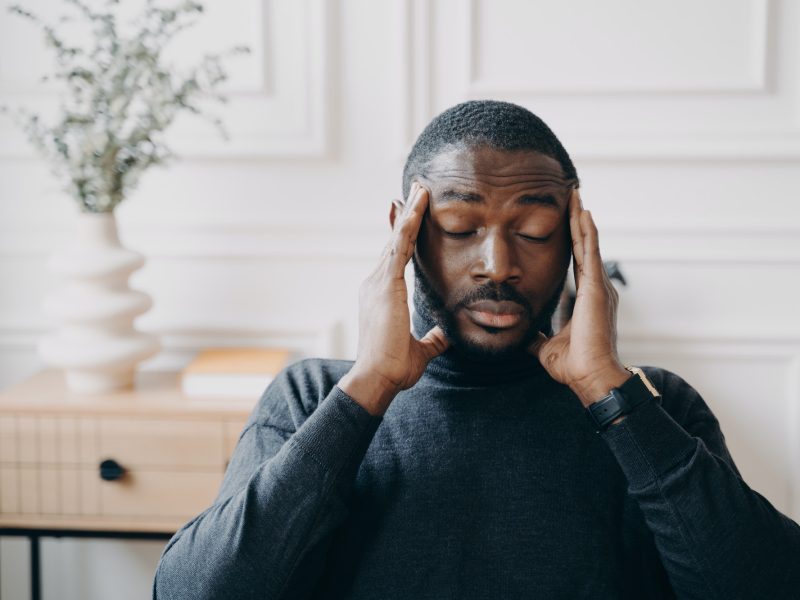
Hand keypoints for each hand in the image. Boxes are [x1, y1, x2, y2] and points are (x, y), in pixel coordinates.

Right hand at [339, 182, 449, 414]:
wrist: (377, 378)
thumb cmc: (393, 368)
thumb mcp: (421, 349)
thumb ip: (434, 338)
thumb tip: (447, 335)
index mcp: (381, 295)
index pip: (395, 258)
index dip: (404, 235)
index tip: (410, 215)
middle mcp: (375, 283)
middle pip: (394, 241)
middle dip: (406, 215)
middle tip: (417, 189)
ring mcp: (378, 281)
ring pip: (397, 238)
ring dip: (410, 212)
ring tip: (421, 188)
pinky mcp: (386, 284)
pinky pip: (400, 246)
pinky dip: (410, 223)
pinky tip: (419, 205)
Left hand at [529, 188, 630, 407]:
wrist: (589, 376)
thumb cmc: (573, 365)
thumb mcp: (545, 345)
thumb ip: (536, 336)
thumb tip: (521, 334)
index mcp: (585, 297)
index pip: (575, 260)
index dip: (571, 239)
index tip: (566, 220)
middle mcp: (595, 287)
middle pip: (583, 245)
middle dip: (577, 221)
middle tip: (572, 196)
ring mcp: (599, 286)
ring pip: (587, 243)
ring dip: (581, 219)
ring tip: (576, 196)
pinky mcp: (597, 288)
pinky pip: (590, 253)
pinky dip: (586, 232)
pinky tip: (584, 213)